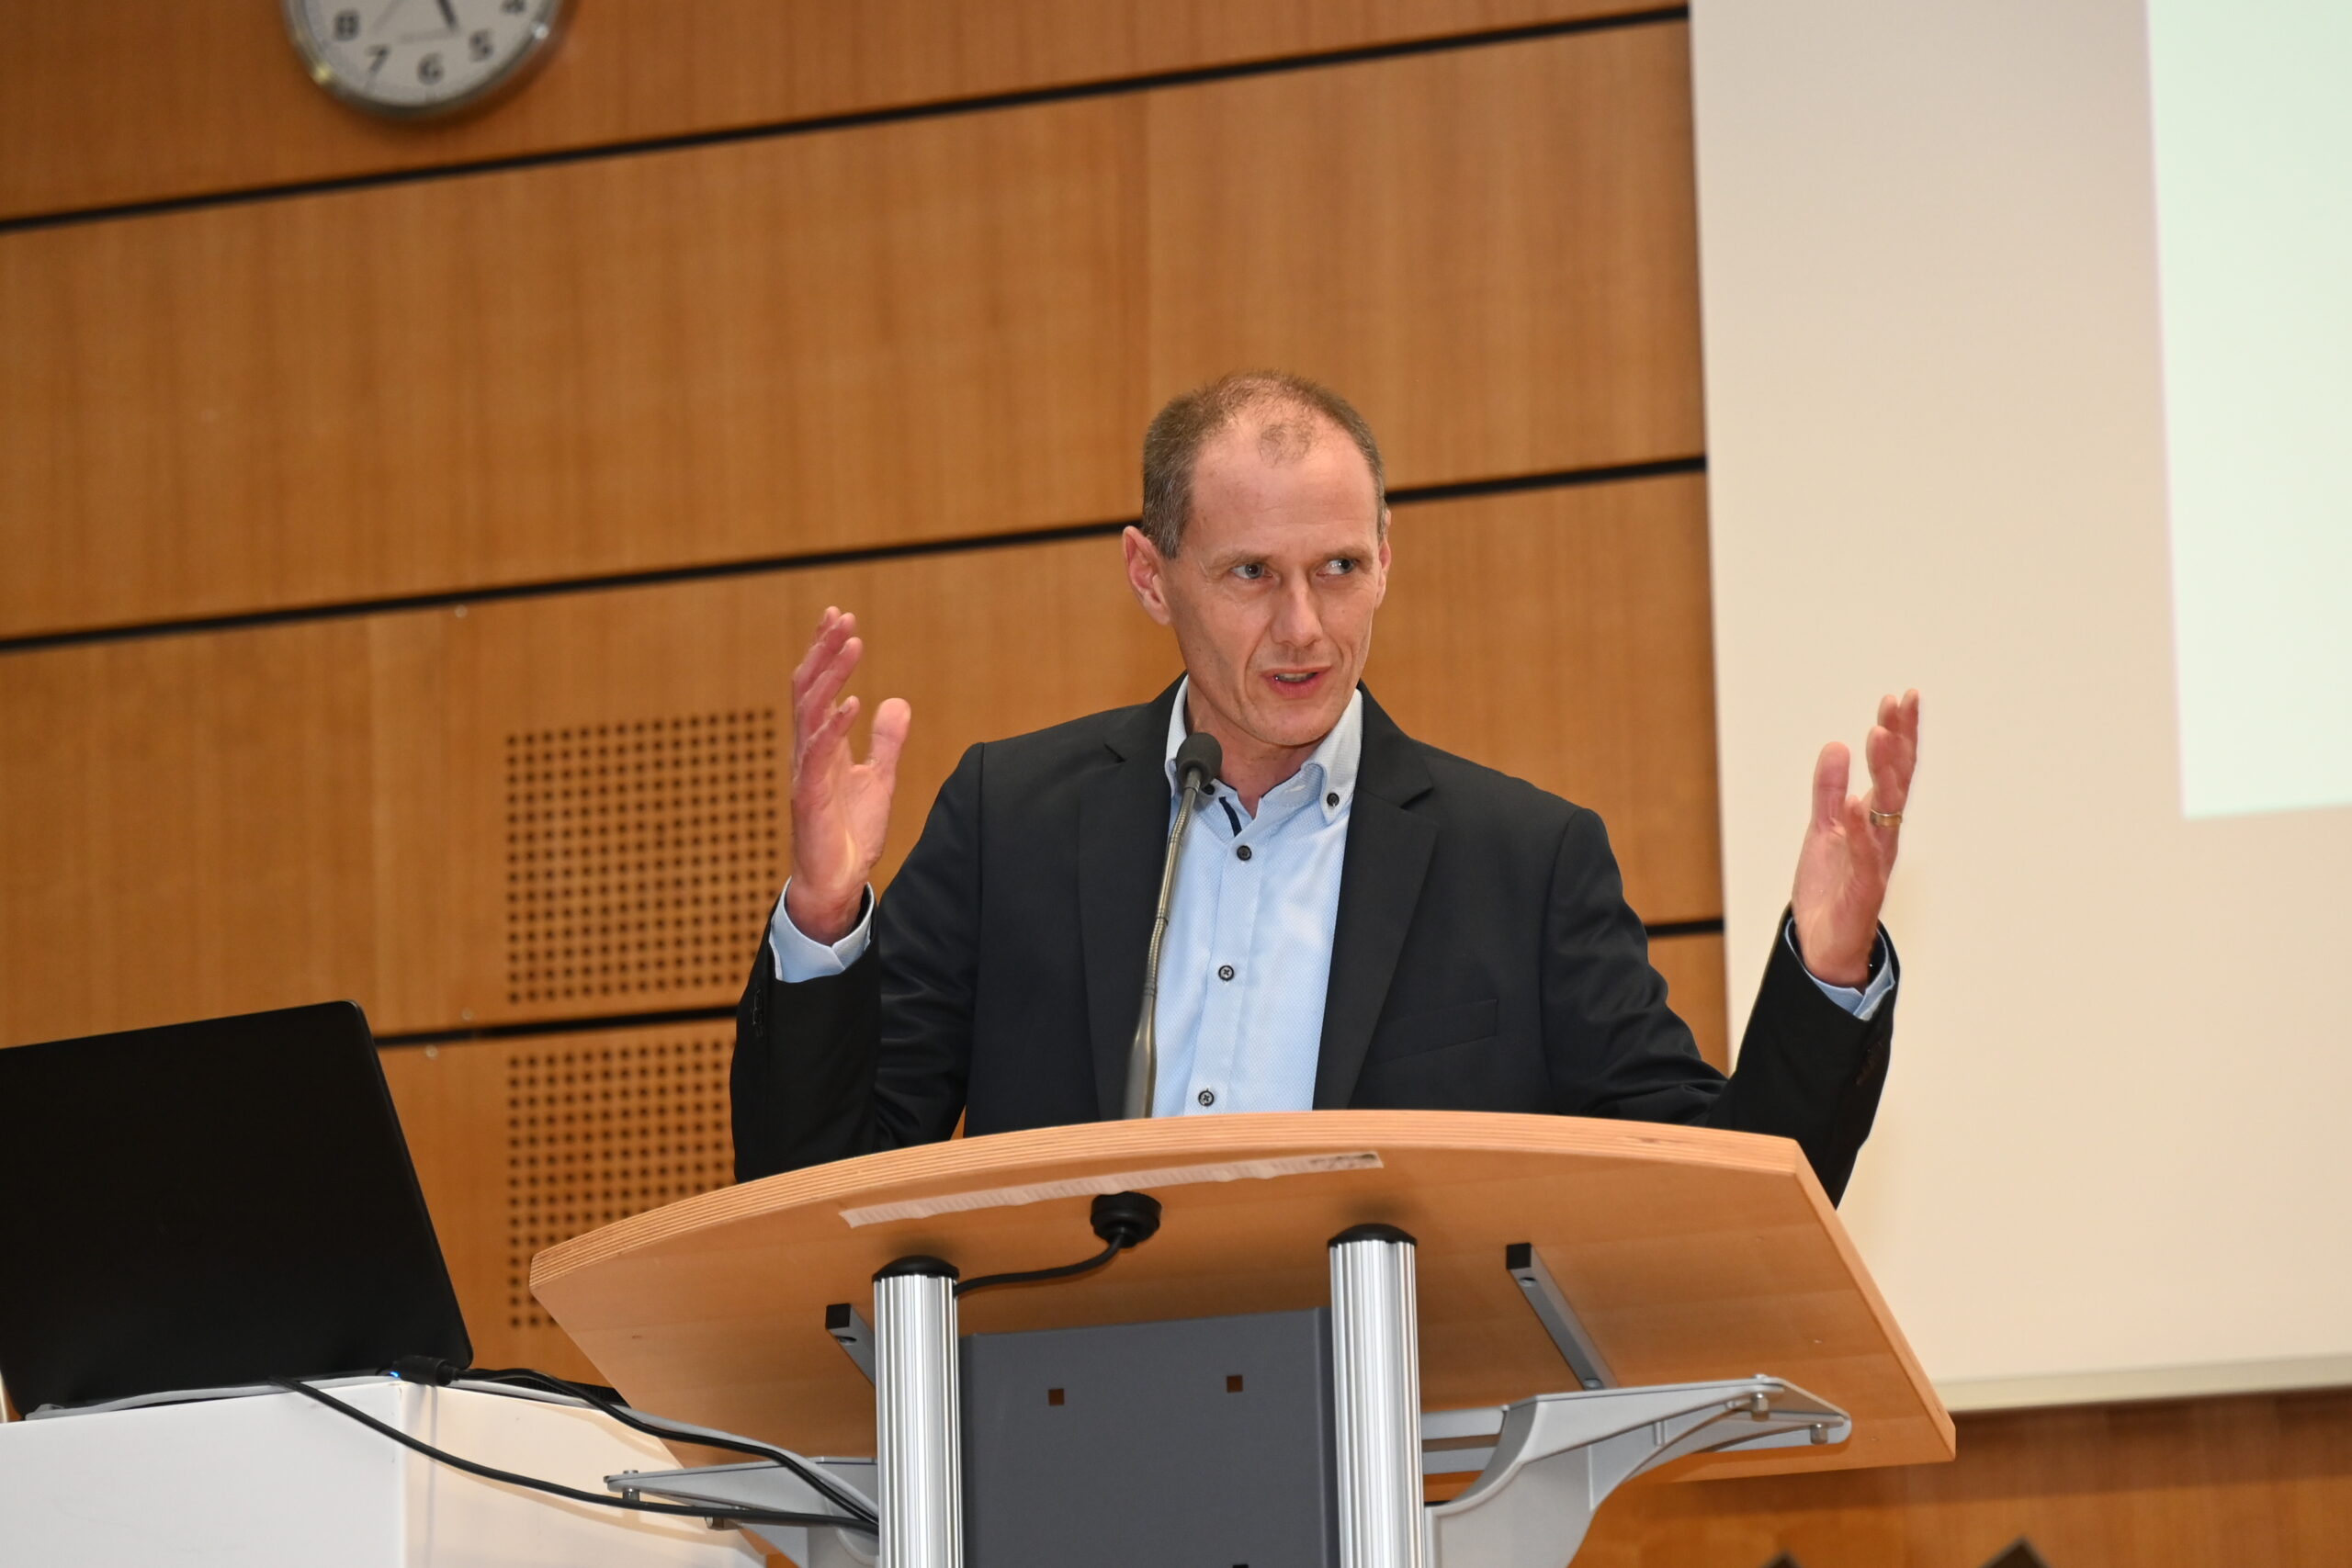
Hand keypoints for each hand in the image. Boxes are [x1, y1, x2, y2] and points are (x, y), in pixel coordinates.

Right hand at [784, 607, 910, 943]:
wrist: (837, 882)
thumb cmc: (848, 833)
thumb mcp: (879, 779)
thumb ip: (886, 742)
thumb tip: (896, 702)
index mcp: (821, 746)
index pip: (817, 687)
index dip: (825, 652)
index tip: (839, 616)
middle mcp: (807, 752)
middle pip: (807, 689)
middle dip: (824, 651)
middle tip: (843, 617)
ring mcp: (806, 773)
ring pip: (810, 712)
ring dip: (831, 675)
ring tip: (852, 644)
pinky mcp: (810, 798)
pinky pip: (819, 756)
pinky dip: (835, 727)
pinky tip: (854, 703)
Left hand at [1791, 689, 1919, 986]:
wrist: (1825, 945)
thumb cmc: (1831, 888)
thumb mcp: (1822, 828)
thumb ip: (1828, 790)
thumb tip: (1836, 746)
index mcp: (1875, 820)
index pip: (1893, 769)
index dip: (1899, 734)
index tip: (1900, 697)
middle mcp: (1882, 837)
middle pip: (1897, 782)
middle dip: (1899, 741)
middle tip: (1899, 704)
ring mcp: (1875, 862)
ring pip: (1886, 813)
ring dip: (1885, 774)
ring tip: (1879, 737)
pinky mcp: (1861, 889)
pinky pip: (1862, 857)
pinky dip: (1857, 832)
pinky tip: (1853, 804)